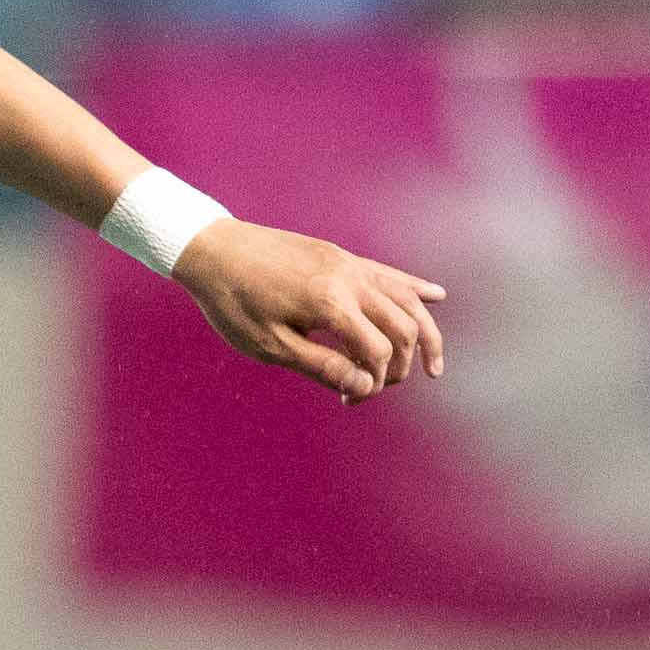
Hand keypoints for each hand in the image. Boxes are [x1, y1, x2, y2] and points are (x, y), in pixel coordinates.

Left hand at [173, 217, 446, 403]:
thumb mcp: (270, 345)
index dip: (372, 382)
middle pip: (402, 326)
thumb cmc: (234, 303)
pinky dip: (415, 289)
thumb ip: (321, 365)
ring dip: (423, 332)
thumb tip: (365, 385)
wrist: (212, 249)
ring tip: (434, 365)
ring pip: (405, 299)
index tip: (347, 400)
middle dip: (399, 365)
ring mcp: (348, 263)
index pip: (376, 351)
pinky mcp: (341, 256)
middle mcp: (349, 278)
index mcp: (331, 303)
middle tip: (377, 389)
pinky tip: (437, 297)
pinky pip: (389, 274)